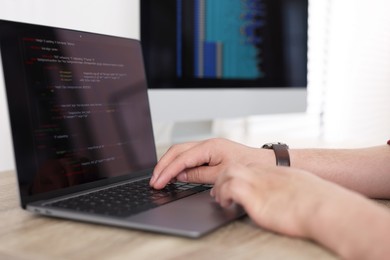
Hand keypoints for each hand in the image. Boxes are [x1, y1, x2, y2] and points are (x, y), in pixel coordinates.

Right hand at [150, 138, 273, 188]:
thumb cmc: (248, 166)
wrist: (264, 162)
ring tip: (159, 178)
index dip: (167, 171)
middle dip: (163, 166)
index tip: (158, 182)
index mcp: (210, 147)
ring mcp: (208, 147)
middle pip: (177, 151)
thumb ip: (199, 175)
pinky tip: (173, 173)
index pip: (181, 159)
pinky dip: (178, 164)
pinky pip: (188, 155)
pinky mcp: (210, 152)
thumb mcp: (221, 175)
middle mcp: (207, 144)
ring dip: (168, 164)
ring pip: (181, 152)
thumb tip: (180, 176)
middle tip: (154, 181)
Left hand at [210, 163, 339, 237]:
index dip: (237, 174)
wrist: (324, 208)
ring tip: (220, 198)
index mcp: (276, 173)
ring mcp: (259, 184)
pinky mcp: (254, 197)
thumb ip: (291, 189)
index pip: (249, 166)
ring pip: (228, 172)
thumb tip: (292, 198)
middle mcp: (265, 175)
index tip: (232, 183)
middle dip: (223, 177)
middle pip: (235, 165)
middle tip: (219, 190)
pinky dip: (224, 194)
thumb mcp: (304, 188)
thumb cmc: (320, 202)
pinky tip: (226, 203)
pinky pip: (230, 188)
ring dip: (219, 185)